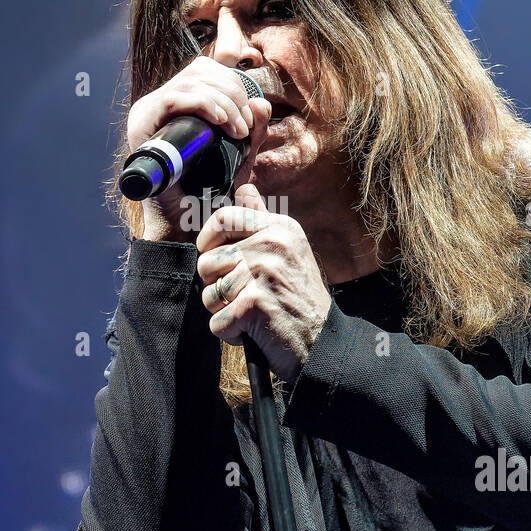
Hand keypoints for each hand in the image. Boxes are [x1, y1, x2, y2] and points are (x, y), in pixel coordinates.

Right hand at [127, 57, 271, 241]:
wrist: (186, 225)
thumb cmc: (209, 193)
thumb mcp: (239, 157)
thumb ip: (253, 131)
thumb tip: (261, 102)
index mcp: (176, 105)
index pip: (204, 72)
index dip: (232, 84)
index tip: (249, 118)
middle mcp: (157, 105)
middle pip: (198, 73)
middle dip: (232, 94)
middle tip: (245, 127)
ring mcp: (146, 114)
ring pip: (189, 83)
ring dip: (222, 103)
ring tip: (237, 131)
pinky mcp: (140, 127)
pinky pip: (172, 99)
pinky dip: (202, 105)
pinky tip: (220, 122)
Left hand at [196, 183, 332, 381]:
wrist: (323, 342)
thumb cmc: (300, 299)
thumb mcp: (288, 250)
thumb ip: (261, 219)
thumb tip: (243, 189)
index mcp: (279, 228)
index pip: (222, 218)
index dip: (208, 240)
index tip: (215, 256)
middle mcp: (272, 245)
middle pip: (207, 261)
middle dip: (217, 286)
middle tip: (244, 297)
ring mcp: (263, 273)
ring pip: (209, 294)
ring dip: (224, 312)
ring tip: (250, 314)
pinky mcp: (254, 304)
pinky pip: (217, 321)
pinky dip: (230, 333)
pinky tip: (253, 331)